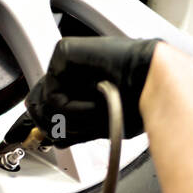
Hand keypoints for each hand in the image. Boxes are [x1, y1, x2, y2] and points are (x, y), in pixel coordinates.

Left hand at [24, 36, 162, 146]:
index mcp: (77, 86)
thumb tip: (52, 137)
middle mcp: (68, 73)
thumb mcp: (100, 125)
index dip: (48, 126)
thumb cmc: (139, 102)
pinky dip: (75, 108)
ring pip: (45, 105)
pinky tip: (95, 101)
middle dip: (58, 127)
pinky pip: (53, 94)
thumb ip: (74, 128)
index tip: (51, 138)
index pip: (46, 108)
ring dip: (74, 119)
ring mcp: (64, 63)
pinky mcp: (64, 54)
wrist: (153, 84)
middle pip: (38, 107)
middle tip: (87, 126)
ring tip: (99, 111)